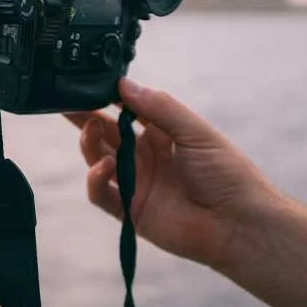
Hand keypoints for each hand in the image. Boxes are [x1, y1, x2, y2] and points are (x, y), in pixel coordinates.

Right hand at [66, 77, 278, 269]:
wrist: (238, 224)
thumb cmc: (226, 173)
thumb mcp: (195, 131)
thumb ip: (159, 108)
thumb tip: (124, 84)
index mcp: (162, 134)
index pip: (127, 110)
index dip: (108, 97)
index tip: (91, 83)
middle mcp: (145, 156)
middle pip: (105, 133)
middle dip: (85, 117)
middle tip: (67, 102)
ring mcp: (135, 183)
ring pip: (98, 159)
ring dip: (89, 143)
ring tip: (91, 128)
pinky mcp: (130, 211)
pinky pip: (102, 194)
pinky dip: (96, 179)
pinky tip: (105, 167)